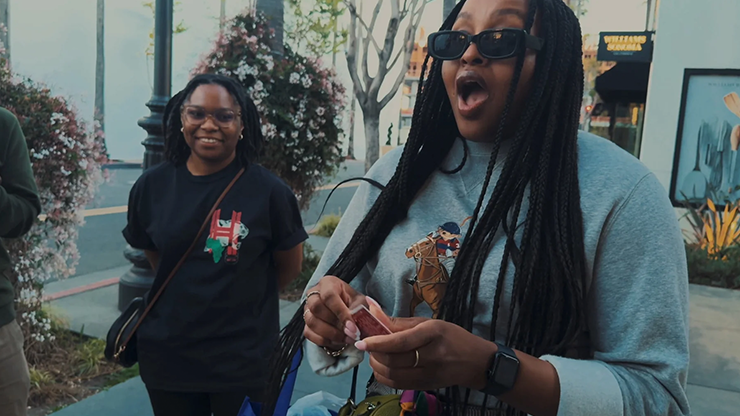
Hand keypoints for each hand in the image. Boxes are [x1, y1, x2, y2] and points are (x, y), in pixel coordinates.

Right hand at [303, 275, 374, 348]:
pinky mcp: (305, 324)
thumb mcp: (360, 303)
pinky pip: (309, 334)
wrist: (347, 315)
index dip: (341, 312)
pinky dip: (324, 340)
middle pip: (316, 307)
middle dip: (335, 324)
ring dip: (331, 334)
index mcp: (328, 283)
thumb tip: (354, 323)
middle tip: (351, 334)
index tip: (353, 327)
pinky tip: (338, 341)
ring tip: (347, 339)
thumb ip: (358, 310)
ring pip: (312, 322)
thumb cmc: (354, 304)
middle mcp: (314, 294)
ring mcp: (307, 309)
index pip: (329, 295)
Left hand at [356, 318, 496, 391]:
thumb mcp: (429, 323)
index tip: (362, 341)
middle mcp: (432, 355)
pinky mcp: (426, 386)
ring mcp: (429, 374)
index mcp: (433, 333)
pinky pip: (397, 384)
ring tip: (375, 355)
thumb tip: (371, 311)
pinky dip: (384, 376)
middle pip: (393, 360)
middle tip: (368, 346)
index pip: (400, 341)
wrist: (476, 362)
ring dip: (377, 366)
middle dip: (374, 354)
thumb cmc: (452, 337)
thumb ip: (399, 322)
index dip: (377, 343)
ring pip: (393, 375)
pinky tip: (383, 366)